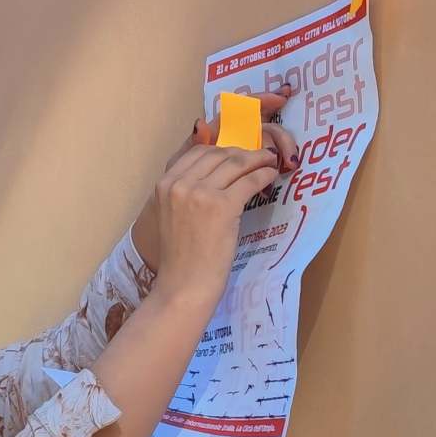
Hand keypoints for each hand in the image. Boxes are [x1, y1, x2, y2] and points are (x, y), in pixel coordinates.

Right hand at [148, 130, 280, 304]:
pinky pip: (249, 180)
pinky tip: (271, 176)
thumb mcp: (174, 216)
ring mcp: (200, 193)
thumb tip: (214, 174)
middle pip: (218, 153)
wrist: (183, 287)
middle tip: (259, 158)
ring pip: (236, 163)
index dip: (223, 150)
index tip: (238, 156)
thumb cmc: (181, 259)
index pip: (198, 152)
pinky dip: (264, 174)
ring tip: (270, 163)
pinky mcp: (222, 206)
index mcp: (164, 184)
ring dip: (258, 159)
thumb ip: (186, 193)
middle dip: (242, 153)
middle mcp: (179, 183)